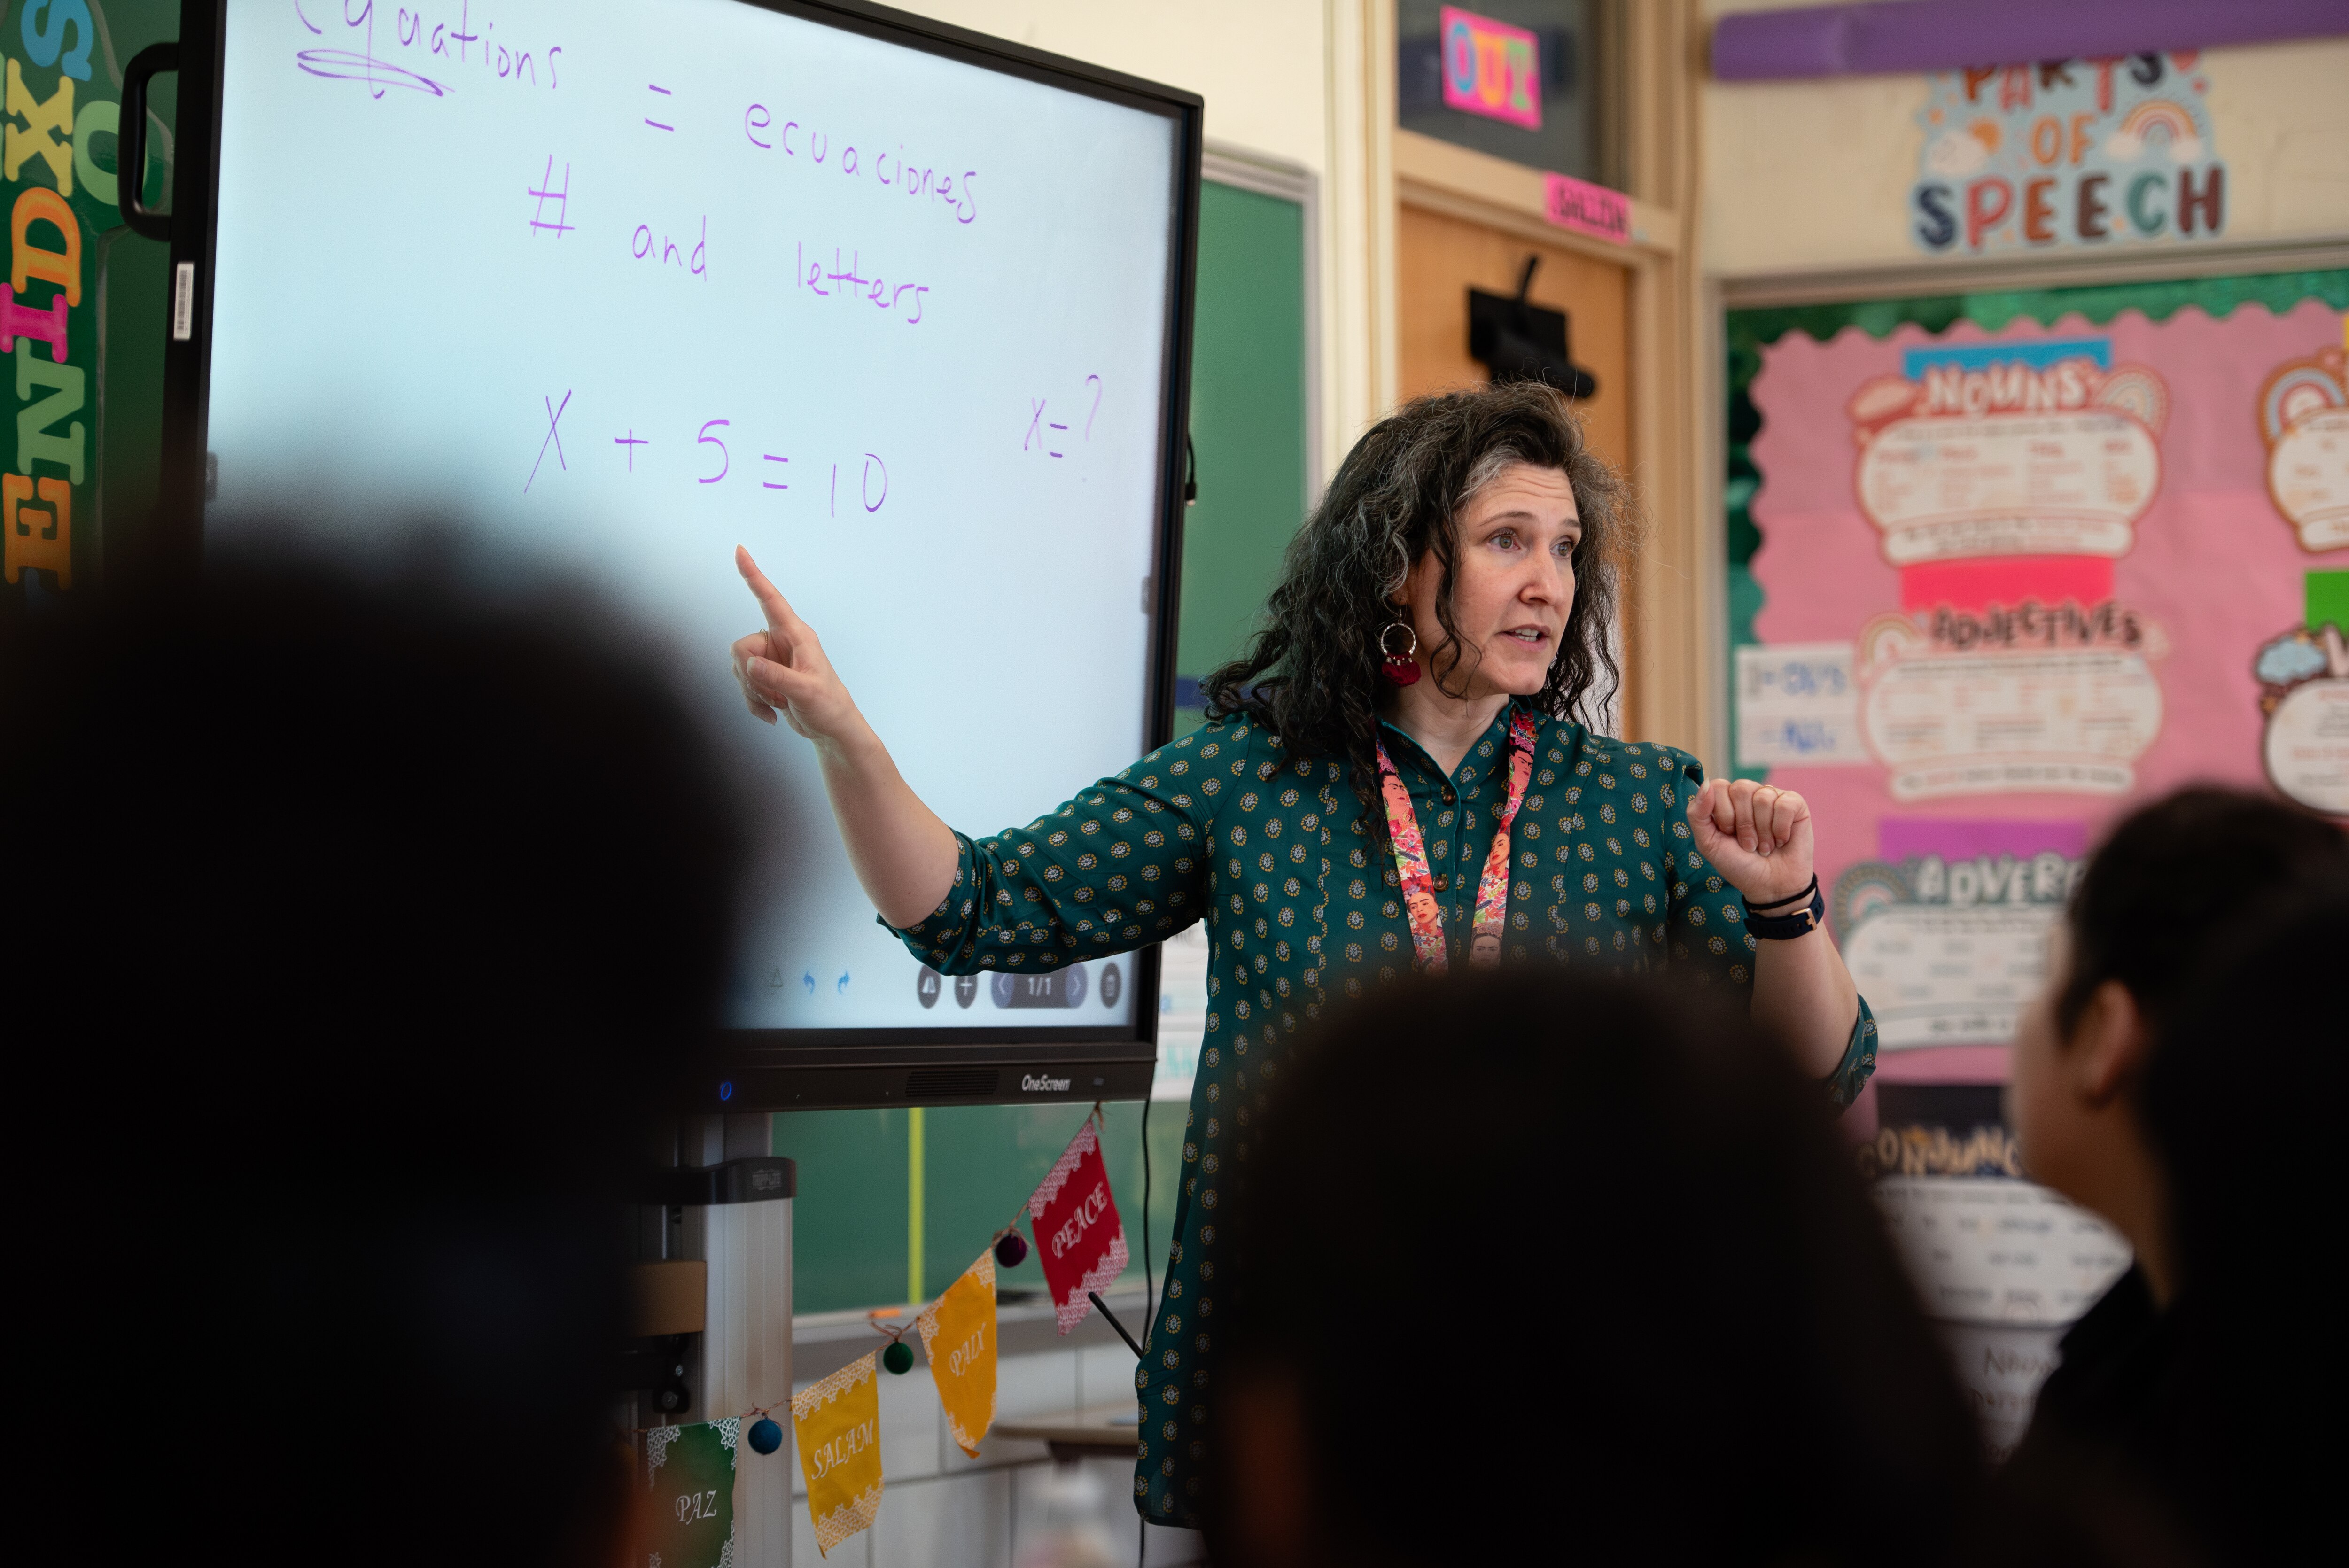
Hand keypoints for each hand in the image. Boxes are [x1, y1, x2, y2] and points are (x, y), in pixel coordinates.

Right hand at [731, 546, 862, 744]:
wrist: (831, 728)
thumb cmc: (828, 705)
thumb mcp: (806, 691)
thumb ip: (777, 676)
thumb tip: (750, 664)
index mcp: (796, 635)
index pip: (770, 600)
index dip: (754, 576)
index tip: (740, 552)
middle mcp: (781, 643)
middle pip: (741, 647)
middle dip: (749, 675)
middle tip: (772, 694)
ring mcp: (771, 660)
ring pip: (739, 667)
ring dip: (753, 691)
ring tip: (777, 703)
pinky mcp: (766, 677)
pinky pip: (743, 683)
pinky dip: (753, 702)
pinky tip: (772, 714)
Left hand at [1686, 778, 1814, 905]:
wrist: (1770, 886)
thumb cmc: (1739, 865)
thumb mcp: (1708, 844)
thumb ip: (1697, 814)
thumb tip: (1705, 784)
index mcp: (1727, 800)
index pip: (1718, 786)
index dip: (1723, 814)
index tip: (1728, 835)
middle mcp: (1750, 794)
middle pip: (1741, 789)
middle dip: (1743, 824)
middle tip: (1748, 844)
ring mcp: (1773, 797)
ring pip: (1763, 797)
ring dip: (1762, 831)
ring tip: (1765, 846)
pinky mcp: (1796, 805)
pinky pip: (1785, 804)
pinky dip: (1780, 829)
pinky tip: (1781, 840)